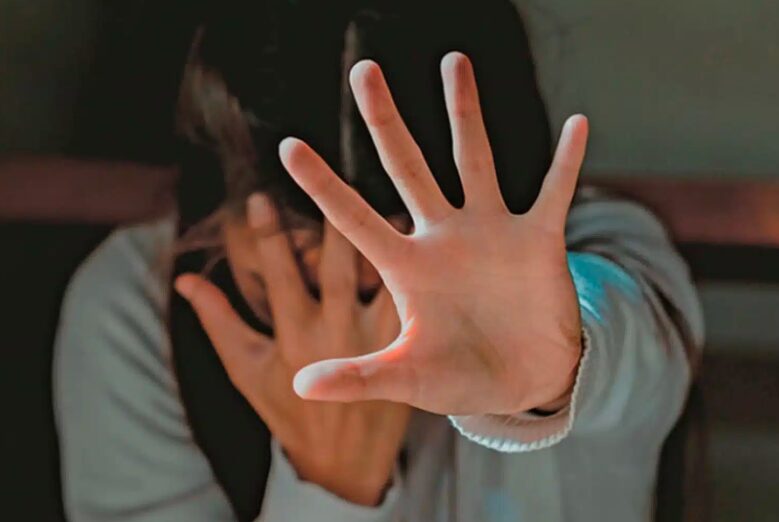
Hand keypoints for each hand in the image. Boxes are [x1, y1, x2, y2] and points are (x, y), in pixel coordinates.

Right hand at [175, 200, 409, 506]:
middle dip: (329, 214)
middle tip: (332, 171)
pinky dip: (412, 262)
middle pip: (335, 260)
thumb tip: (184, 280)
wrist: (348, 459)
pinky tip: (415, 232)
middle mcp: (335, 328)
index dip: (267, 231)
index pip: (277, 268)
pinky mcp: (404, 341)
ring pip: (379, 272)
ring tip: (382, 195)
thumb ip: (220, 321)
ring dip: (381, 230)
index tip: (261, 195)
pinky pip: (407, 294)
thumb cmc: (289, 414)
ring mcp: (375, 335)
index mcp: (293, 331)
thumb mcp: (248, 370)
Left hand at [280, 52, 588, 414]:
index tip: (286, 146)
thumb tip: (301, 385)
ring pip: (473, 159)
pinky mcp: (538, 240)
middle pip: (406, 167)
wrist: (523, 382)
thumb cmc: (461, 379)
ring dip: (463, 113)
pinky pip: (553, 191)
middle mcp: (443, 238)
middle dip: (385, 121)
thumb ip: (359, 377)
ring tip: (452, 61)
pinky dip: (567, 161)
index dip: (322, 184)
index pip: (355, 218)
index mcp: (407, 268)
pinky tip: (577, 123)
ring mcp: (491, 233)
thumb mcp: (408, 378)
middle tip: (362, 70)